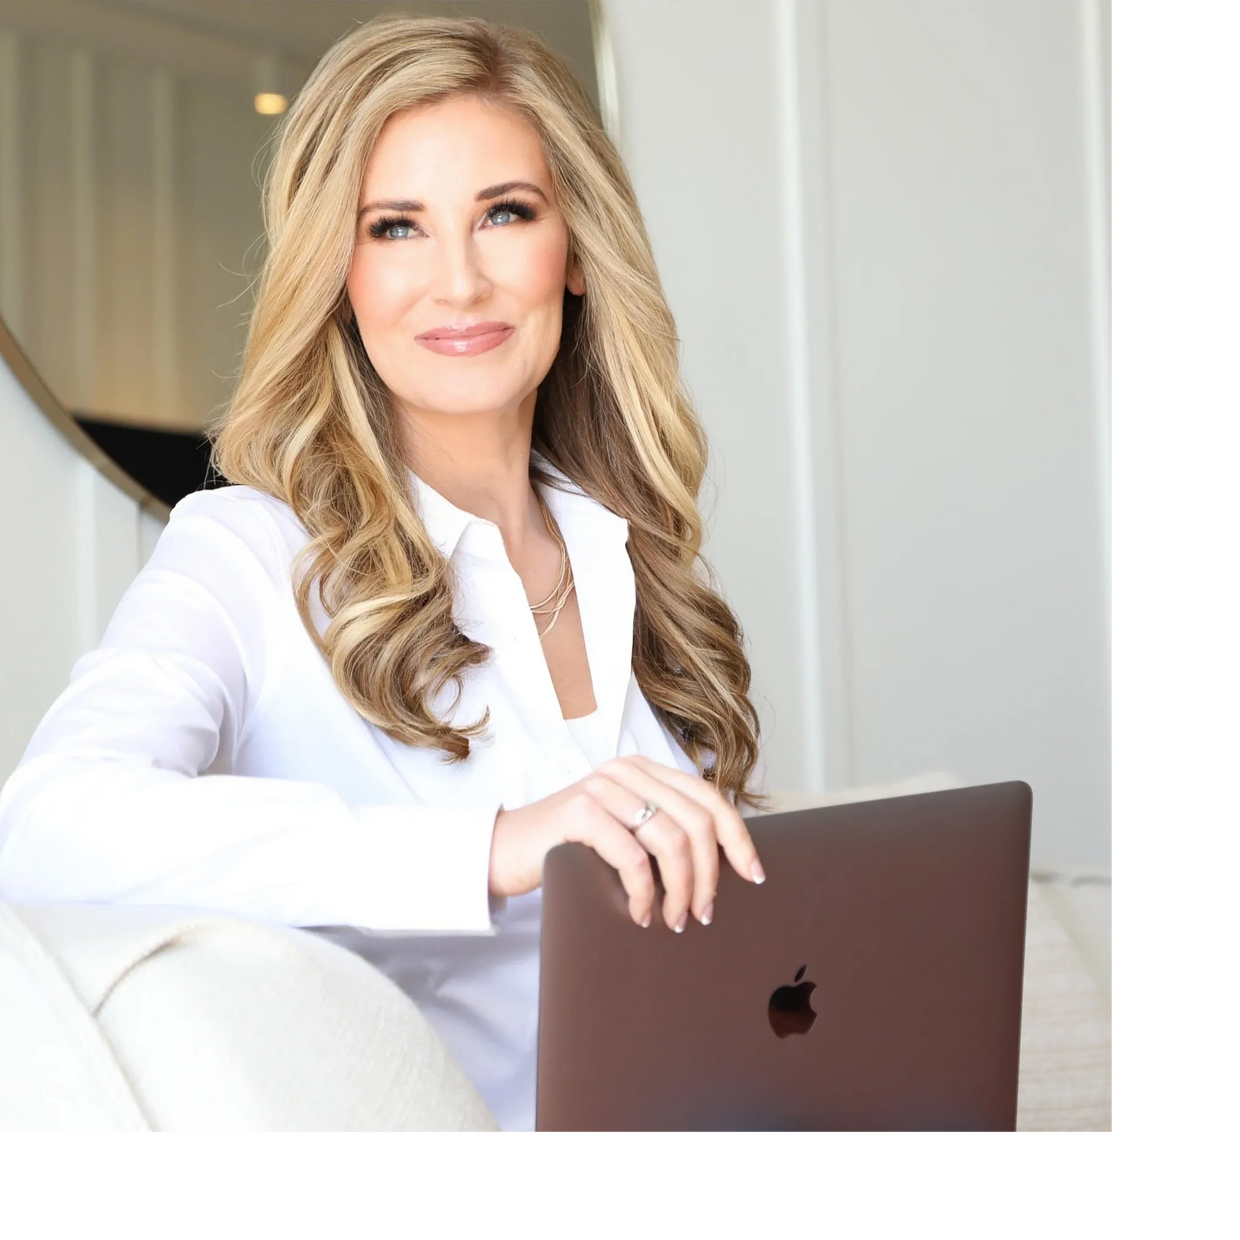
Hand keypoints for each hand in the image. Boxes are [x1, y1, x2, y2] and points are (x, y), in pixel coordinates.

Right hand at [488, 755, 764, 930]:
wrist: (503, 851)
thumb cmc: (570, 851)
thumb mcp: (623, 833)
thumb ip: (661, 832)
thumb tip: (720, 870)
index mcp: (644, 770)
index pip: (708, 798)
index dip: (738, 838)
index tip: (754, 876)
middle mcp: (626, 770)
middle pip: (697, 821)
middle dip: (709, 875)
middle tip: (703, 914)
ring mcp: (602, 787)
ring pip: (671, 839)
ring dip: (680, 890)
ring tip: (673, 920)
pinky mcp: (580, 812)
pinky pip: (633, 856)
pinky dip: (645, 893)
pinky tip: (640, 915)